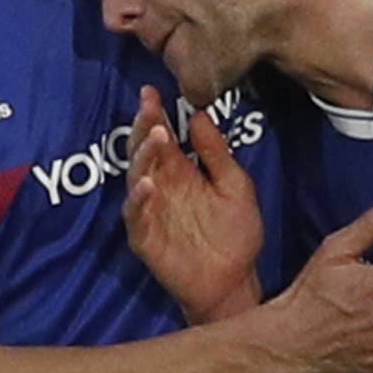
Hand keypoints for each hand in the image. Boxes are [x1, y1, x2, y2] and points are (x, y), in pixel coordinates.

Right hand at [125, 85, 263, 323]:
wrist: (235, 281)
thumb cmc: (236, 234)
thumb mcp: (236, 186)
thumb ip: (217, 153)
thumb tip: (199, 115)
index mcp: (182, 170)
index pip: (163, 135)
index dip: (155, 113)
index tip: (151, 91)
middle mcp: (162, 186)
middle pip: (144, 150)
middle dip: (144, 126)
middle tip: (148, 106)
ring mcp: (150, 211)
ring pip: (136, 177)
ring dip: (142, 156)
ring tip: (154, 137)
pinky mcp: (145, 238)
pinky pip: (135, 217)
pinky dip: (138, 200)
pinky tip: (146, 185)